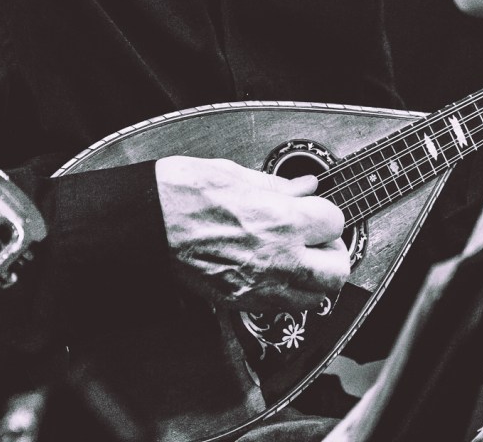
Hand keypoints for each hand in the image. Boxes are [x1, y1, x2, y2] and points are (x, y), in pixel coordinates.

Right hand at [155, 156, 349, 310]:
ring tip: (298, 257)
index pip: (335, 222)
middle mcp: (278, 260)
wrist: (146, 225)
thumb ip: (279, 187)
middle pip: (336, 271)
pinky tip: (273, 272)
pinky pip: (282, 307)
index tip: (315, 209)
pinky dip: (288, 293)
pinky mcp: (240, 302)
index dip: (326, 214)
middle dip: (333, 253)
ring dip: (315, 278)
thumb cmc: (184, 193)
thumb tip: (304, 187)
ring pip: (315, 298)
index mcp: (282, 221)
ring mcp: (260, 286)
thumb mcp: (237, 174)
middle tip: (318, 238)